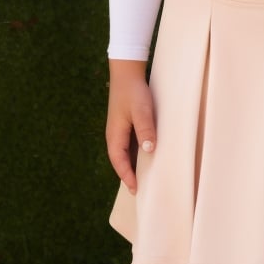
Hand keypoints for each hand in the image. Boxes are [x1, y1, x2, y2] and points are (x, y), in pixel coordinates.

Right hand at [106, 59, 155, 193]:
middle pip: (121, 161)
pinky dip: (137, 154)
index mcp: (114, 135)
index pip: (119, 162)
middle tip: (141, 190)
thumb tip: (149, 151)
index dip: (127, 176)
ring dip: (133, 165)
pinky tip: (148, 157)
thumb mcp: (141, 110)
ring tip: (146, 178)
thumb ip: (145, 129)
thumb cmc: (134, 92)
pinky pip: (130, 145)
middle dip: (129, 175)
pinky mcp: (126, 125)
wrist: (127, 73)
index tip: (136, 189)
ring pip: (126, 153)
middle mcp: (115, 136)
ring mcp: (120, 130)